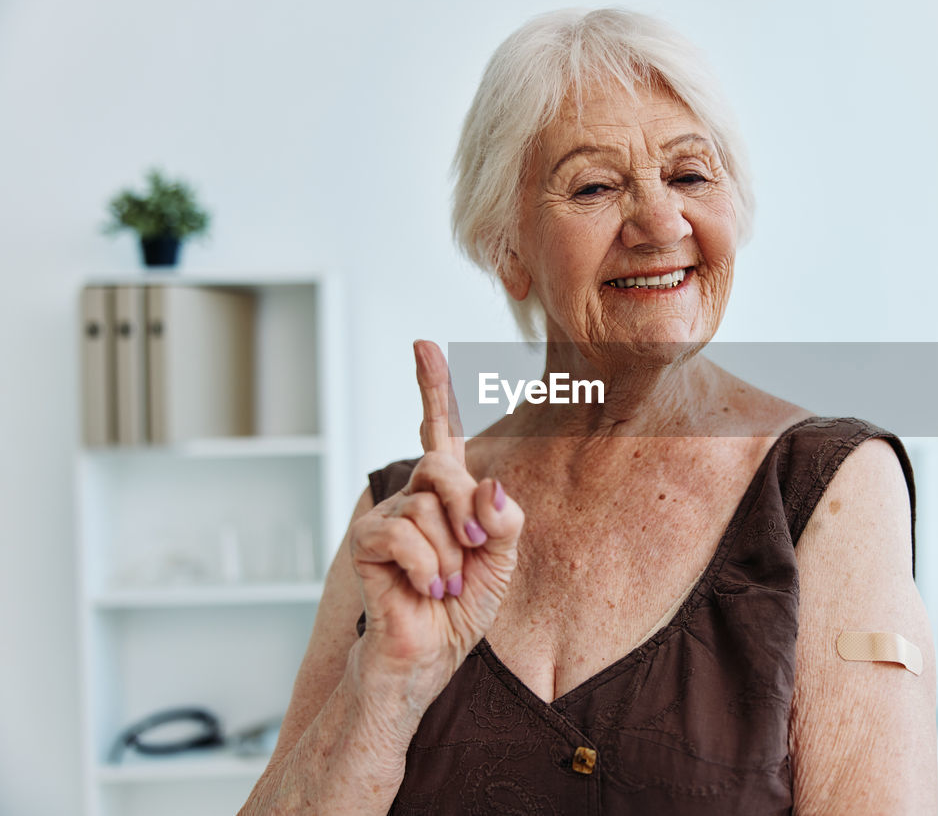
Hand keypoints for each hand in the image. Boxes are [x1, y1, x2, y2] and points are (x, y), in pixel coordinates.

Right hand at [349, 340, 523, 680]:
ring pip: (426, 507)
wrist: (427, 658)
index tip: (424, 345)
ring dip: (449, 556)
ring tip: (444, 585)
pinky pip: (402, 534)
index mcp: (448, 494)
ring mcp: (387, 517)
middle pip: (442, 466)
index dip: (432, 387)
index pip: (439, 430)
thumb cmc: (461, 609)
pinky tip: (425, 590)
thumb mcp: (500, 562)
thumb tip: (491, 486)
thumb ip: (504, 521)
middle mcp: (414, 496)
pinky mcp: (367, 544)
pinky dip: (427, 568)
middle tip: (473, 553)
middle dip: (465, 511)